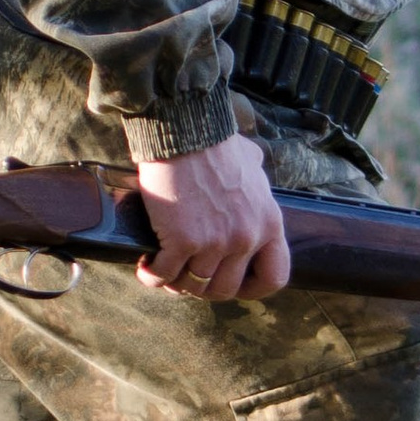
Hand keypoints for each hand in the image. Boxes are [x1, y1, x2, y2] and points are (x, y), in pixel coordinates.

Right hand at [135, 137, 291, 300]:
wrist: (186, 132)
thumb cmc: (214, 142)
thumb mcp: (251, 161)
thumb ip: (256, 178)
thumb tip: (255, 166)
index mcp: (269, 223)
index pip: (274, 277)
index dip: (252, 289)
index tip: (233, 286)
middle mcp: (247, 238)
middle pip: (225, 289)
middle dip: (204, 287)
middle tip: (186, 275)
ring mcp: (216, 243)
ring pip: (194, 286)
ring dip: (175, 282)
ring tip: (163, 269)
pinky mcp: (183, 242)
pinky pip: (165, 275)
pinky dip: (152, 275)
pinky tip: (145, 266)